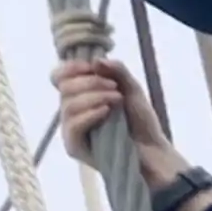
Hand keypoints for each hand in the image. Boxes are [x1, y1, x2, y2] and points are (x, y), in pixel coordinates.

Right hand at [52, 59, 182, 184]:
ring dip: (95, 96)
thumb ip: (117, 71)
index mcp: (80, 95)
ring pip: (68, 105)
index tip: (90, 67)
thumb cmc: (140, 120)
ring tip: (117, 99)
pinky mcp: (75, 147)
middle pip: (64, 88)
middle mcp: (71, 112)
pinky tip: (106, 111)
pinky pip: (73, 126)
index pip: (59, 77)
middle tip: (115, 88)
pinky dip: (90, 114)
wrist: (152, 149)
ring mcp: (71, 130)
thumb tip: (95, 61)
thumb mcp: (132, 88)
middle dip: (91, 82)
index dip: (71, 68)